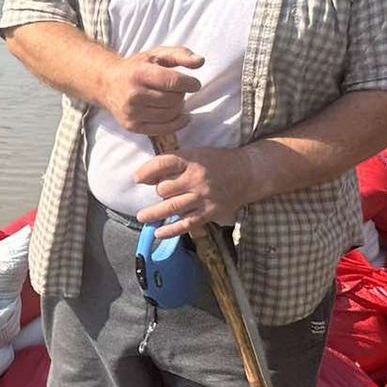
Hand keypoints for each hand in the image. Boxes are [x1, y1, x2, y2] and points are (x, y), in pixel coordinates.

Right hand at [101, 47, 202, 136]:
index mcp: (138, 74)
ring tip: (174, 99)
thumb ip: (180, 54)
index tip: (194, 84)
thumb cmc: (136, 67)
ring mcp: (131, 113)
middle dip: (181, 94)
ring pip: (170, 114)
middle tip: (177, 90)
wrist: (107, 83)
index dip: (190, 83)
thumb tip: (200, 61)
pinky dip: (177, 123)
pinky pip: (163, 129)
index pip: (173, 82)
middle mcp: (133, 95)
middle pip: (173, 99)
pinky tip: (182, 115)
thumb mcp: (156, 54)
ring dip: (178, 107)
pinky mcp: (132, 126)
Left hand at [135, 145, 260, 239]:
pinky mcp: (209, 213)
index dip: (146, 171)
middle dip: (159, 191)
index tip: (138, 179)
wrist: (248, 173)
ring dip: (153, 214)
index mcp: (192, 160)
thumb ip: (175, 162)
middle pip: (164, 188)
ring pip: (171, 207)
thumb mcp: (197, 153)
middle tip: (162, 192)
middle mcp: (196, 179)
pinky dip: (171, 230)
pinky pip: (186, 224)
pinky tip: (159, 233)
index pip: (162, 164)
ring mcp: (203, 197)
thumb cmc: (218, 162)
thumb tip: (147, 176)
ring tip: (142, 217)